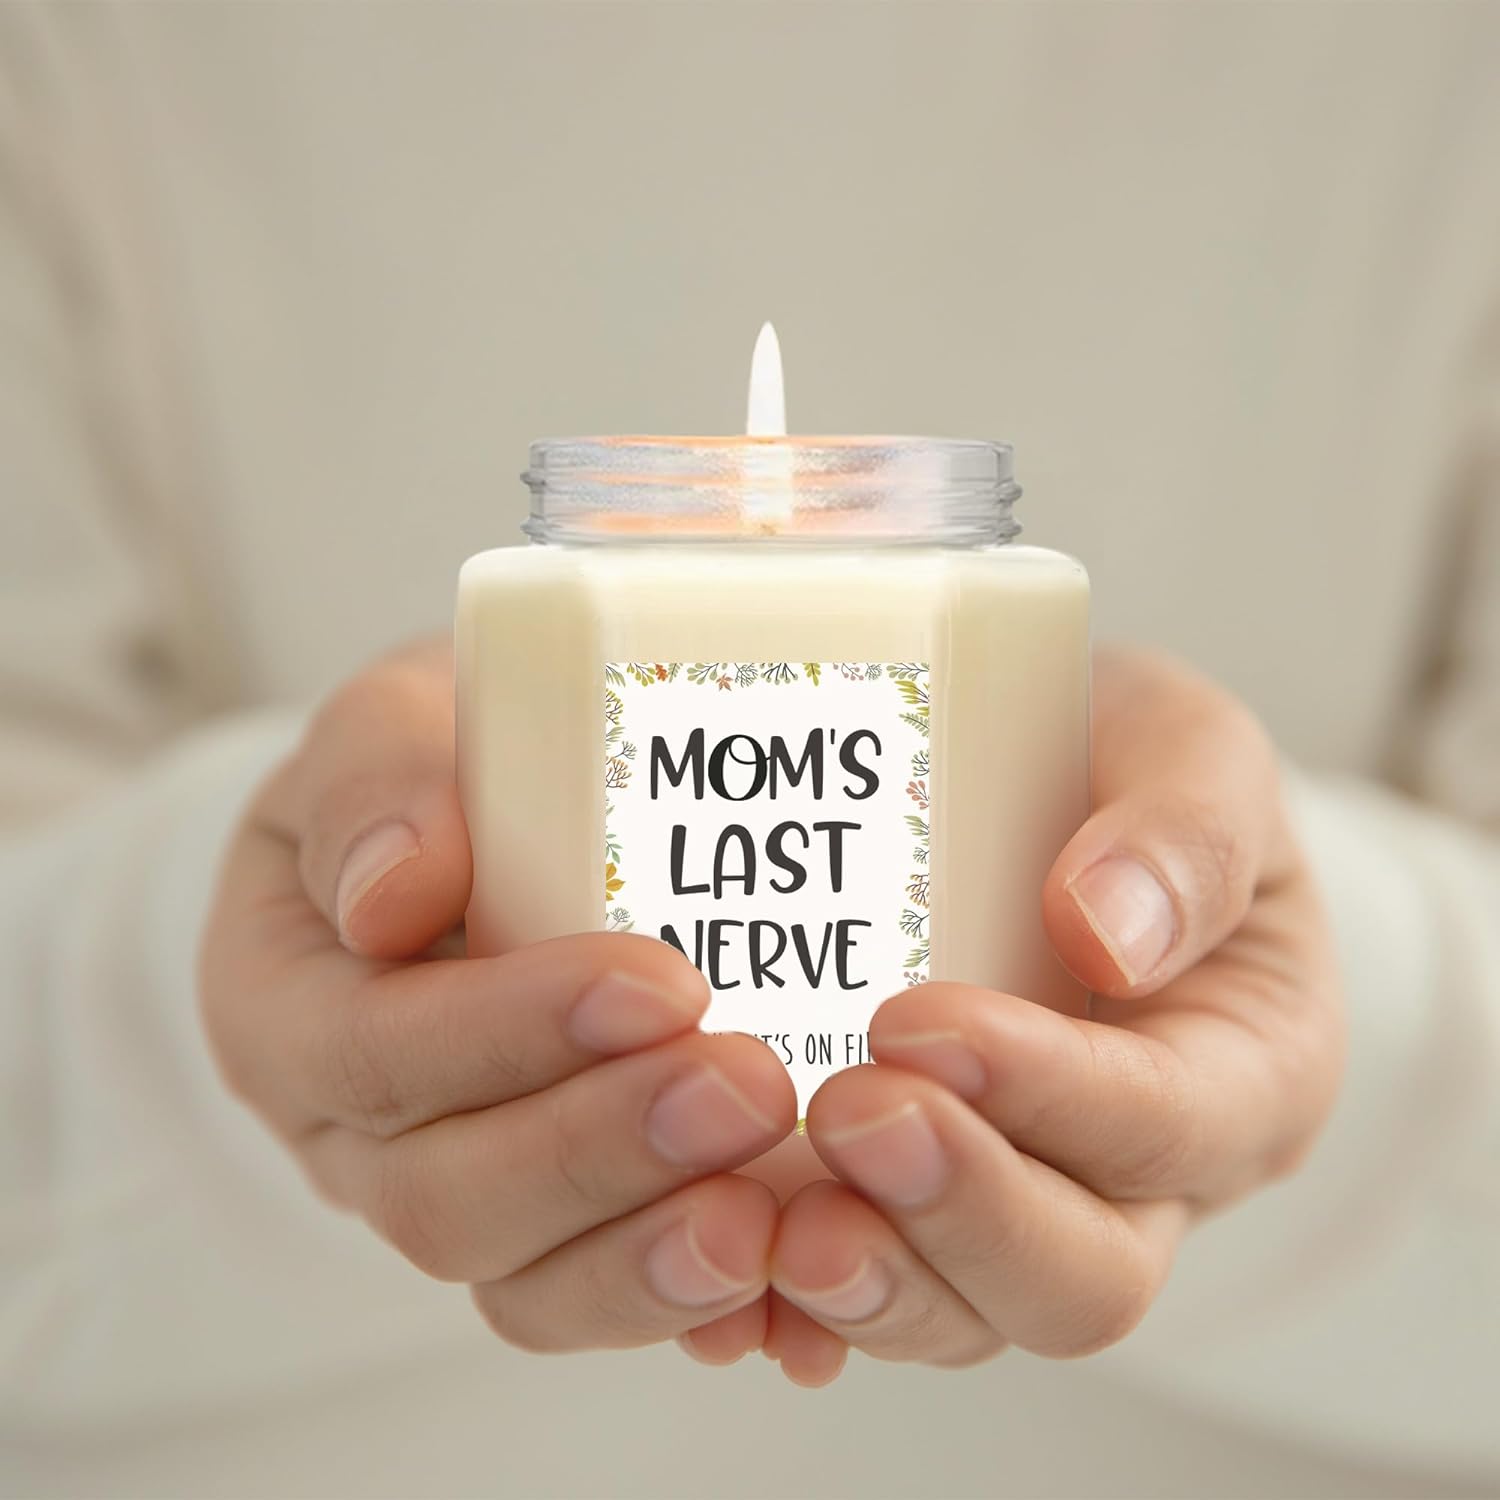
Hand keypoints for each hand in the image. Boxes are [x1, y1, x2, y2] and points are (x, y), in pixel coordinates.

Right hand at [199, 640, 795, 1353]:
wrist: (477, 828)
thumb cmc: (434, 770)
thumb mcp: (384, 727)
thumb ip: (380, 781)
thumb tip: (396, 890)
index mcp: (288, 1008)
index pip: (374, 1051)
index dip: (508, 1034)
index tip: (658, 982)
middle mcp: (358, 1134)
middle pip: (449, 1198)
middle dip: (604, 1151)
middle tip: (748, 1085)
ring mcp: (459, 1193)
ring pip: (527, 1282)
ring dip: (650, 1256)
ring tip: (770, 1216)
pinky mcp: (562, 1229)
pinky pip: (610, 1298)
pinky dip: (697, 1303)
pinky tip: (789, 1291)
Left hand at [702, 646, 1343, 1384]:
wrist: (1050, 801)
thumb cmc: (1127, 775)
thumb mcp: (1193, 753)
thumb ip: (1188, 829)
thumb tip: (1104, 930)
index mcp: (1246, 1072)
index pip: (1167, 1123)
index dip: (1048, 1092)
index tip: (914, 1021)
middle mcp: (1146, 1184)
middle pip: (1079, 1278)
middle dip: (958, 1211)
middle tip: (845, 1115)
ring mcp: (1023, 1216)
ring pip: (962, 1316)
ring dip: (867, 1284)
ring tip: (773, 1226)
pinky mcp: (914, 1221)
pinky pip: (861, 1305)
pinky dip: (790, 1310)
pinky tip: (724, 1285)